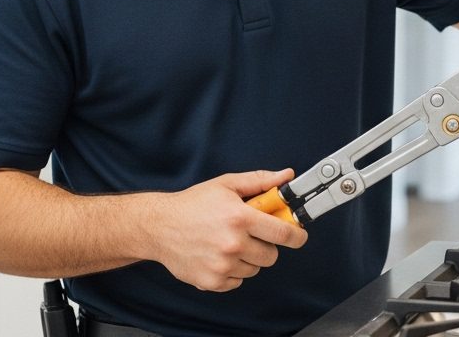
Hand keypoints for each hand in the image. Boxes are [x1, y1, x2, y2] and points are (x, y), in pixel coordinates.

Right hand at [146, 169, 307, 291]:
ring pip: (254, 269)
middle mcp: (233, 243)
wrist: (159, 226)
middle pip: (271, 255)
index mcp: (240, 218)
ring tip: (230, 243)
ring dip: (248, 258)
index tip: (299, 236)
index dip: (297, 236)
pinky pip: (237, 281)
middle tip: (252, 235)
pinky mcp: (212, 281)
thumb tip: (286, 176)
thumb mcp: (227, 184)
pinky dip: (233, 271)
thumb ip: (260, 181)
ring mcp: (222, 265)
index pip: (283, 233)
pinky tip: (219, 255)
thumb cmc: (193, 204)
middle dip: (267, 245)